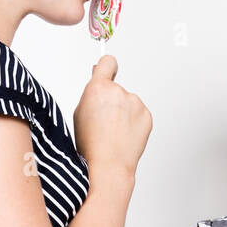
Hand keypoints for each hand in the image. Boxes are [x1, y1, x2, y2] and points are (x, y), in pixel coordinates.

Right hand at [73, 54, 151, 182]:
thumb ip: (91, 93)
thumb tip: (99, 75)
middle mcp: (119, 92)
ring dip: (123, 112)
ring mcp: (135, 103)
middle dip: (111, 100)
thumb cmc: (91, 144)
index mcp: (98, 88)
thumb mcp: (80, 113)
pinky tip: (124, 135)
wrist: (109, 165)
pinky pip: (139, 113)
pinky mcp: (147, 115)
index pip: (108, 62)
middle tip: (104, 121)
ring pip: (128, 102)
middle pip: (116, 88)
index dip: (107, 67)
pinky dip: (133, 122)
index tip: (108, 70)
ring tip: (114, 132)